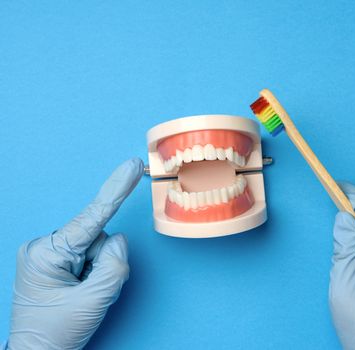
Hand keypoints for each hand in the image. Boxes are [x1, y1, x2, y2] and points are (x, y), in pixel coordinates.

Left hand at [7, 158, 143, 349]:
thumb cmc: (56, 332)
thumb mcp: (93, 301)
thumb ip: (114, 265)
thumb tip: (118, 240)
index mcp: (47, 253)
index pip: (92, 216)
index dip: (116, 189)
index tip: (131, 166)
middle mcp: (45, 246)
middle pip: (97, 237)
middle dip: (102, 262)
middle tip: (87, 291)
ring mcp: (49, 252)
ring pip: (96, 247)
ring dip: (98, 270)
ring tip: (81, 294)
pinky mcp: (55, 259)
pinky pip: (89, 255)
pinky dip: (93, 272)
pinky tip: (79, 289)